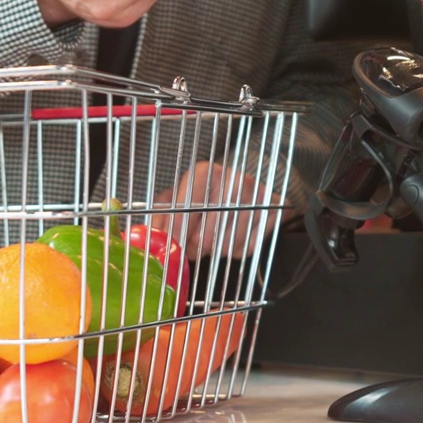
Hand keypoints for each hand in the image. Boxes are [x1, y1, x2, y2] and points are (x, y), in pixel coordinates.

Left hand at [151, 162, 293, 257]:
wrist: (243, 188)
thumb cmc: (202, 197)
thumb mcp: (176, 200)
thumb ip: (159, 216)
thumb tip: (148, 238)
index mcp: (204, 172)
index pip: (184, 213)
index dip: (177, 235)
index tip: (173, 247)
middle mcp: (233, 178)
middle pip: (207, 234)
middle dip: (195, 246)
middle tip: (193, 246)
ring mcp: (257, 192)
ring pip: (229, 244)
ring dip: (216, 250)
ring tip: (212, 240)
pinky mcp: (274, 208)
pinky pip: (251, 245)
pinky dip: (238, 250)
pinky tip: (232, 239)